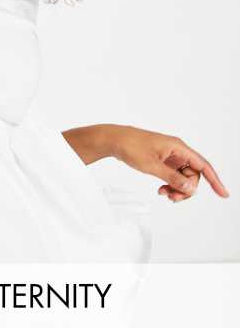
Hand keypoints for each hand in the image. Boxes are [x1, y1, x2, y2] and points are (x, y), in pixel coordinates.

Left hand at [110, 125, 229, 202]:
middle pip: (193, 175)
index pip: (203, 165)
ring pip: (183, 177)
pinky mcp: (163, 159)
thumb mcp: (152, 166)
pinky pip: (174, 175)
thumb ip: (172, 178)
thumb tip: (191, 188)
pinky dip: (171, 184)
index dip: (215, 180)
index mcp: (178, 147)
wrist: (114, 140)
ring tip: (165, 194)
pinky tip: (162, 190)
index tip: (223, 194)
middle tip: (172, 198)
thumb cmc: (131, 147)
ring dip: (178, 188)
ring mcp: (170, 155)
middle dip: (187, 189)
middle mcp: (177, 150)